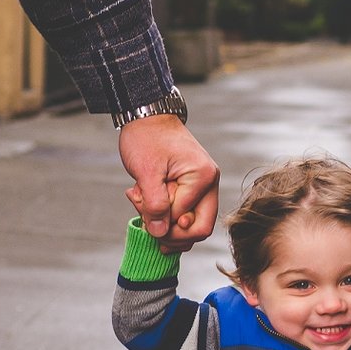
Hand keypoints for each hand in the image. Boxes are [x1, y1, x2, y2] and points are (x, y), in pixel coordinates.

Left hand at [120, 110, 218, 245]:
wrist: (146, 116)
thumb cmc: (146, 138)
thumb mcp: (147, 172)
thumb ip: (154, 205)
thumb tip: (160, 233)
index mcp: (203, 178)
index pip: (188, 222)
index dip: (162, 224)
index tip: (141, 207)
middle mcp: (209, 183)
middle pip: (199, 228)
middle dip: (170, 233)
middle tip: (146, 221)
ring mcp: (202, 187)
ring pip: (191, 225)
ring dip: (165, 225)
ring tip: (143, 207)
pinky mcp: (192, 188)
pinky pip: (184, 214)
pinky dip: (165, 217)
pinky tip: (147, 206)